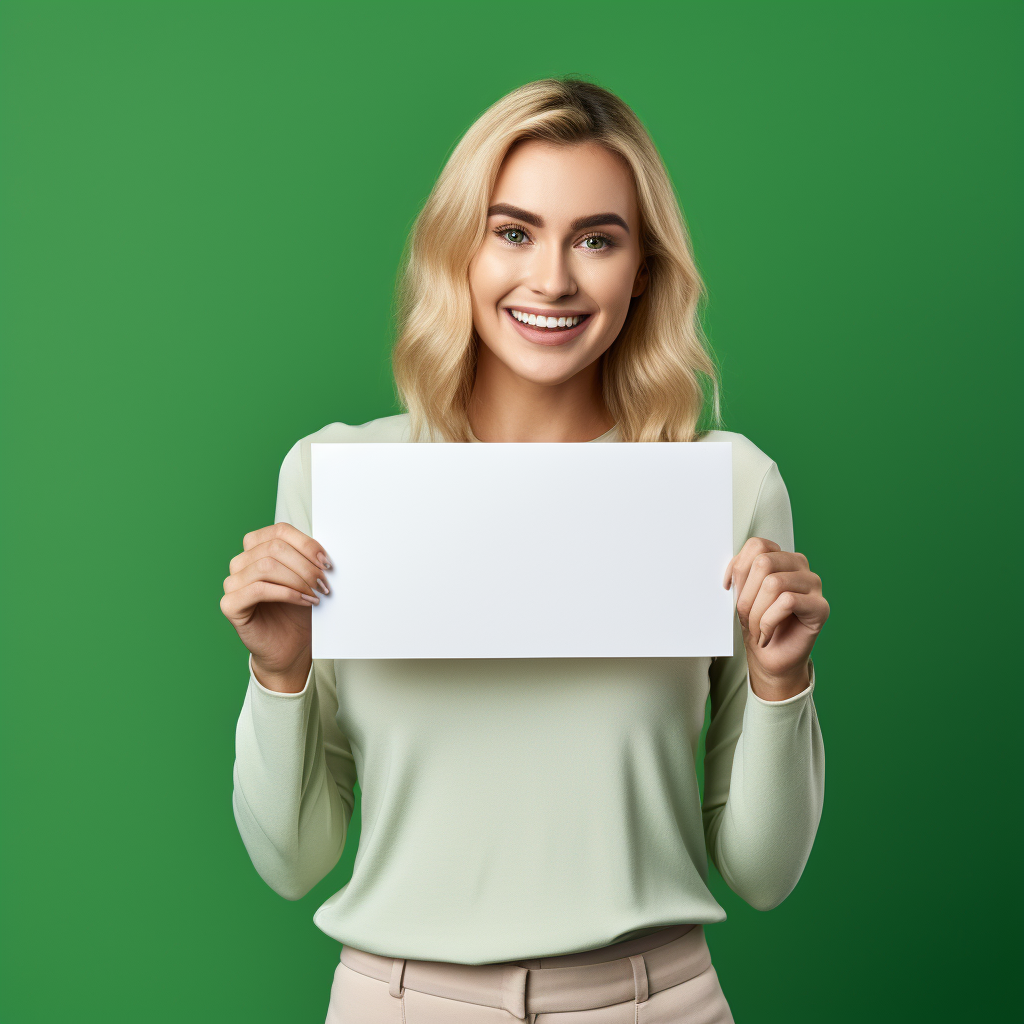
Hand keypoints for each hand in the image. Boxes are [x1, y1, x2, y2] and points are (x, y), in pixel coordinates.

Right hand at [220, 522, 332, 691]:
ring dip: (298, 579)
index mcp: (257, 548)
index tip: (326, 561)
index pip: (280, 531)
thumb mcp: (307, 579)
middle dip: (305, 565)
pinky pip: (258, 589)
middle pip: (274, 547)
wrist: (290, 647)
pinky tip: (304, 601)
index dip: (306, 544)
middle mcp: (241, 562)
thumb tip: (326, 549)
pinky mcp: (230, 605)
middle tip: (324, 582)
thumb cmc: (298, 611)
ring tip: (316, 593)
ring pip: (266, 566)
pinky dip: (286, 593)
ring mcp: (232, 583)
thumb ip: (309, 559)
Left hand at [723, 537, 828, 699]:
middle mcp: (800, 565)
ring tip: (755, 629)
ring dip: (756, 612)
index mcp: (781, 558)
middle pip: (763, 562)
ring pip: (774, 583)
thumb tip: (733, 567)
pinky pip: (787, 602)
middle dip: (746, 594)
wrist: (771, 658)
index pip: (757, 545)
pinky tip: (766, 635)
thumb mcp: (742, 595)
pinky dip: (768, 622)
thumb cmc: (757, 624)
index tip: (729, 590)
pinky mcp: (820, 606)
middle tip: (745, 618)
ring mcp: (813, 584)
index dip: (738, 568)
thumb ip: (742, 575)